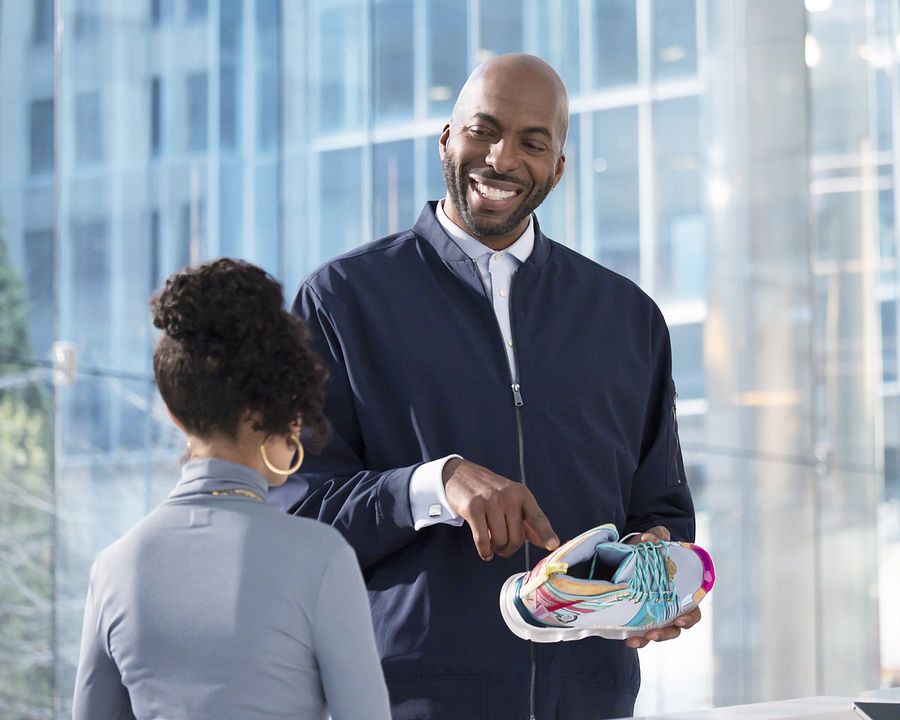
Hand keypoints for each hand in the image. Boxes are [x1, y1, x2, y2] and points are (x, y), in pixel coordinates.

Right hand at [442, 458, 558, 560]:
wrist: (460, 475)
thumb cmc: (490, 492)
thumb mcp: (512, 500)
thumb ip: (529, 522)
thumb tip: (546, 543)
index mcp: (522, 494)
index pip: (537, 517)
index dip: (546, 533)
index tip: (553, 545)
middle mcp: (508, 496)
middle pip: (516, 537)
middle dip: (510, 548)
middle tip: (503, 547)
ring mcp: (490, 501)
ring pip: (499, 540)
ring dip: (496, 549)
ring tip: (492, 545)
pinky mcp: (473, 508)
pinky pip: (482, 540)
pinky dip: (484, 551)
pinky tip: (485, 552)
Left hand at [624, 526, 701, 648]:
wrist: (631, 555)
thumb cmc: (650, 551)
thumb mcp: (654, 541)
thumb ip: (657, 535)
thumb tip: (648, 539)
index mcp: (683, 593)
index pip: (693, 610)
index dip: (689, 617)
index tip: (679, 619)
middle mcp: (672, 608)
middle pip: (677, 628)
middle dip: (667, 633)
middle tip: (654, 633)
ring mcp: (657, 615)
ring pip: (660, 634)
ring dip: (651, 638)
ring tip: (638, 639)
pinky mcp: (641, 619)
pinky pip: (642, 634)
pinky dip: (637, 639)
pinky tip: (628, 640)